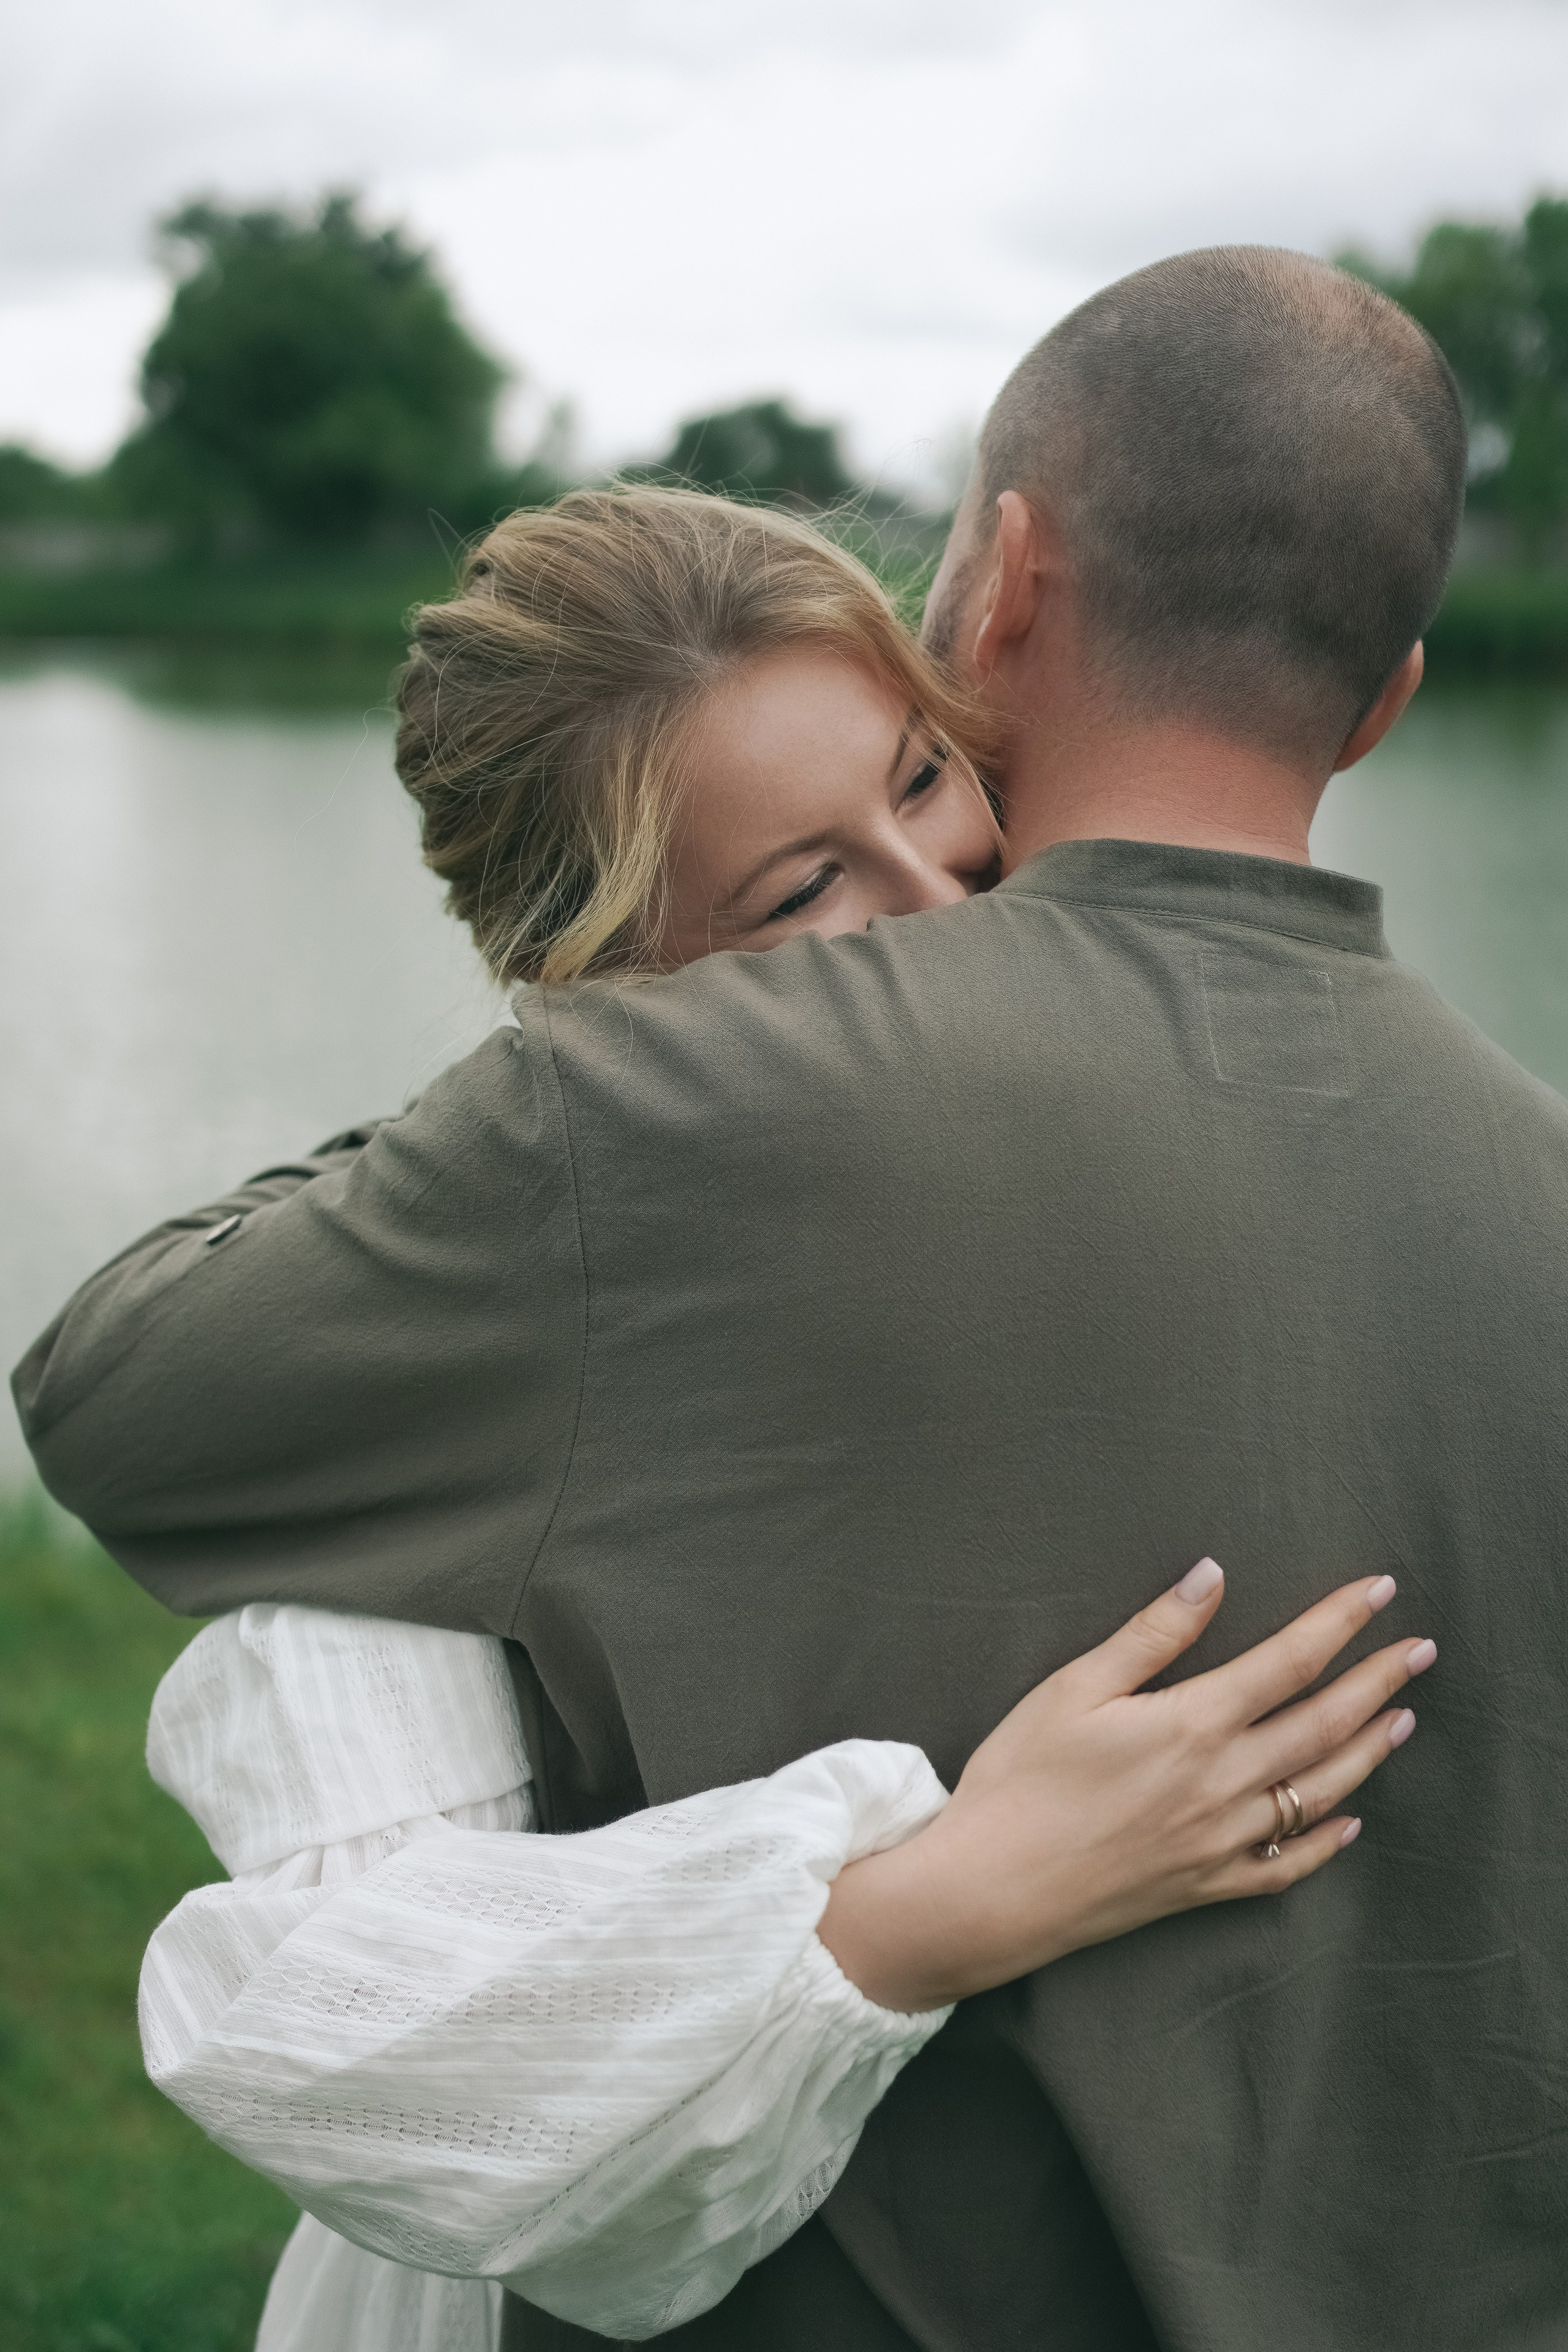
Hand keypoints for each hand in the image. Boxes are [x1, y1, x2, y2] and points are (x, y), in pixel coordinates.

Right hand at [817, 1562, 1431, 2012]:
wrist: (990, 1891)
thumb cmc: (1020, 1780)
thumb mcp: (1073, 1688)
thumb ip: (1152, 1634)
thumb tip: (1210, 1576)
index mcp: (1191, 1725)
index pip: (1288, 1661)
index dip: (1338, 1623)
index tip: (1379, 1591)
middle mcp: (1222, 1784)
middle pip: (1322, 1724)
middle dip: (1377, 1682)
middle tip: (1420, 1651)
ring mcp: (1220, 1841)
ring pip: (1318, 1792)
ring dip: (1368, 1753)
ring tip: (1401, 1720)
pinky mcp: (1204, 1886)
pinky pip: (1284, 1867)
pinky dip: (1325, 1845)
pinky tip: (1349, 1825)